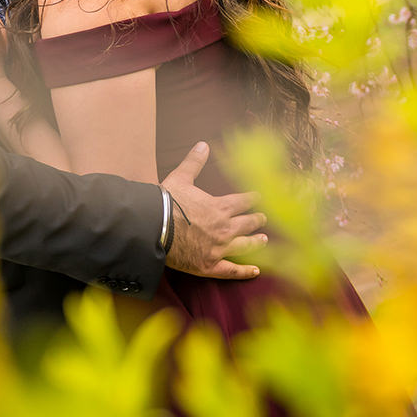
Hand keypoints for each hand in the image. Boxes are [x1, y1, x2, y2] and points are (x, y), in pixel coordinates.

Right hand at [160, 142, 267, 279]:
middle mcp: (225, 227)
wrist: (153, 227)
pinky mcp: (210, 265)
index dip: (252, 199)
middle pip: (247, 223)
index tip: (258, 197)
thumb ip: (194, 162)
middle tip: (263, 218)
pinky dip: (245, 271)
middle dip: (257, 219)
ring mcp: (219, 248)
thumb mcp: (180, 178)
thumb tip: (203, 144)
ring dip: (256, 241)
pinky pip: (232, 270)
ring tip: (263, 239)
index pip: (243, 202)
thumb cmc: (166, 202)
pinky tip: (255, 271)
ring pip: (245, 245)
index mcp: (219, 206)